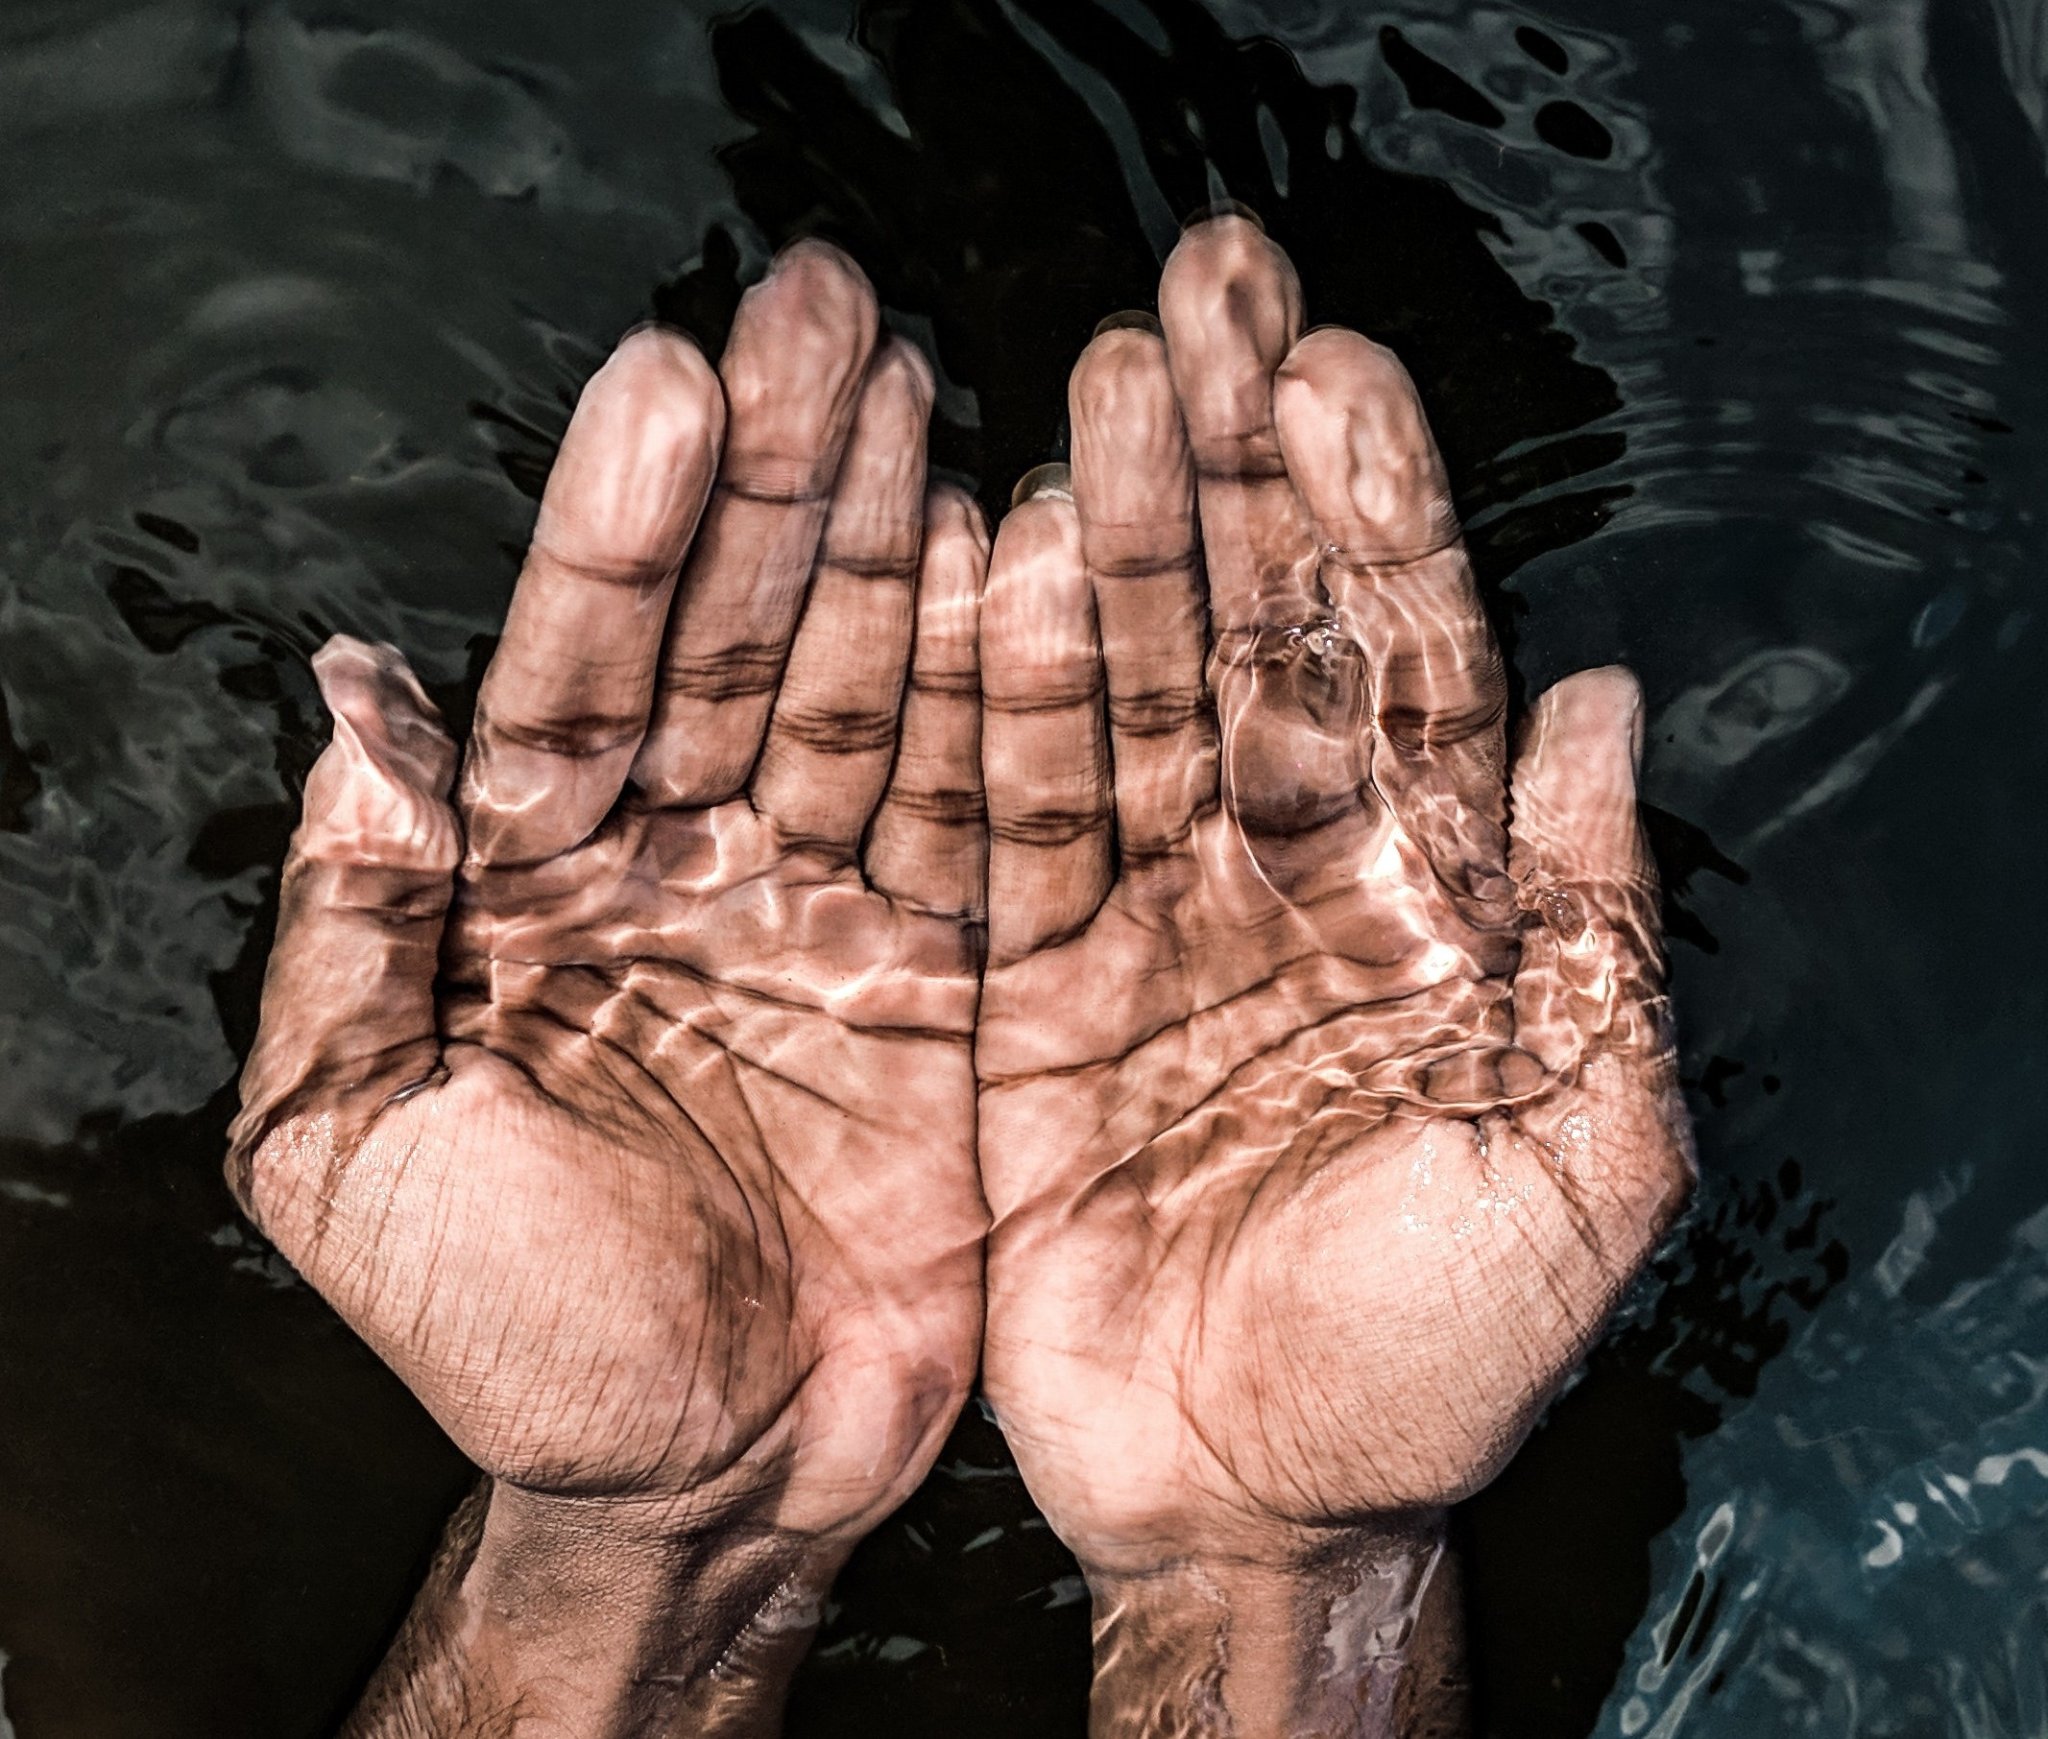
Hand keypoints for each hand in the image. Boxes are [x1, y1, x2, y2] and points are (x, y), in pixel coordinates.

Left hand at [227, 244, 989, 1733]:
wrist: (703, 1479)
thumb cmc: (512, 1342)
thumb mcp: (352, 1145)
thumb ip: (351, 921)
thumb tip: (356, 702)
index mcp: (536, 893)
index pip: (576, 674)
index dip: (620, 534)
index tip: (671, 386)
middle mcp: (691, 872)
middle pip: (744, 644)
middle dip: (783, 480)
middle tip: (824, 310)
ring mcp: (832, 916)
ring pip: (876, 697)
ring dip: (901, 541)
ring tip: (927, 384)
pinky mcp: (955, 981)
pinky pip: (992, 820)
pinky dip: (1016, 699)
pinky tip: (1027, 556)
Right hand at [975, 218, 1692, 1732]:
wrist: (1244, 1500)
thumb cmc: (1424, 1363)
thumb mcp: (1575, 1164)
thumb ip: (1589, 933)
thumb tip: (1603, 707)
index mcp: (1427, 909)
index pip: (1408, 667)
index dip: (1372, 516)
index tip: (1329, 372)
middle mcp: (1282, 882)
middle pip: (1253, 637)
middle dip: (1228, 472)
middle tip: (1193, 304)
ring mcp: (1145, 924)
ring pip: (1121, 697)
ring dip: (1104, 544)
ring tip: (1085, 394)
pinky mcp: (1024, 988)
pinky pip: (1000, 821)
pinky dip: (983, 702)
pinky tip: (972, 570)